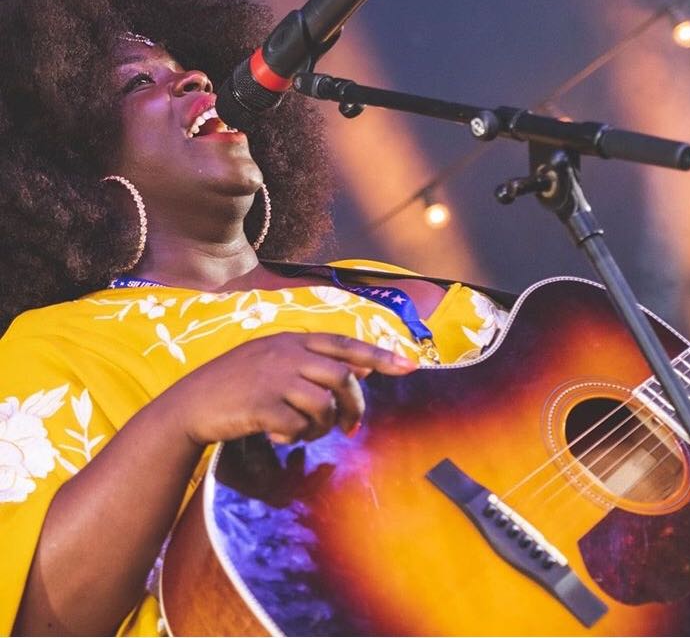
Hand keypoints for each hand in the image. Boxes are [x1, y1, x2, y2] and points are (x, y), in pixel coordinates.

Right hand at [165, 332, 416, 446]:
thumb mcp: (272, 360)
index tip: (410, 366)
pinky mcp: (261, 405)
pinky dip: (293, 437)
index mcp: (292, 340)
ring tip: (303, 432)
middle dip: (354, 407)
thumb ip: (311, 361)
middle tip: (350, 428)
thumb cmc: (236, 384)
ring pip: (324, 405)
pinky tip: (276, 437)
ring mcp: (273, 378)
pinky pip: (297, 426)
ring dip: (321, 426)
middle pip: (343, 378)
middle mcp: (287, 354)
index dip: (380, 356)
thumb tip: (360, 372)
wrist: (190, 405)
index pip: (346, 345)